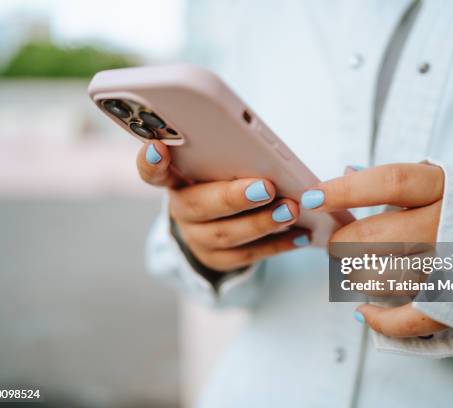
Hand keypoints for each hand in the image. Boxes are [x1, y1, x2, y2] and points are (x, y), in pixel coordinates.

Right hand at [137, 141, 310, 271]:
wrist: (219, 223)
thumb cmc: (224, 181)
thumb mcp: (221, 167)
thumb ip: (229, 158)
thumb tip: (264, 154)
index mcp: (176, 179)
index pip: (152, 171)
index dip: (151, 161)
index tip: (159, 147)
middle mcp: (181, 210)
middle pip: (199, 206)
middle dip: (234, 197)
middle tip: (267, 187)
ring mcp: (197, 239)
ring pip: (226, 235)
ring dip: (262, 222)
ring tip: (290, 210)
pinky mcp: (218, 260)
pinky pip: (248, 255)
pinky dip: (278, 244)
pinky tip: (301, 234)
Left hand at [302, 163, 447, 336]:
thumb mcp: (444, 183)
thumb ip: (397, 182)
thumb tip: (346, 171)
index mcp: (447, 189)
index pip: (389, 182)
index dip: (346, 190)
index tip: (313, 197)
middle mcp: (451, 226)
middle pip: (375, 237)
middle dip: (342, 243)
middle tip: (336, 243)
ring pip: (382, 278)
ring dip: (356, 277)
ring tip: (357, 269)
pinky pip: (407, 320)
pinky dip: (378, 320)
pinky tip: (364, 312)